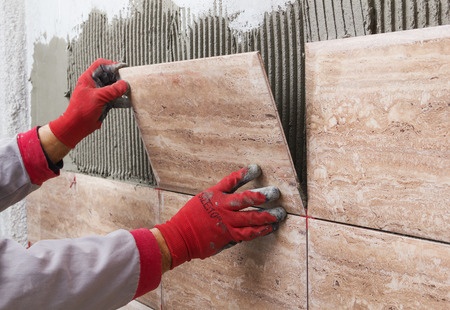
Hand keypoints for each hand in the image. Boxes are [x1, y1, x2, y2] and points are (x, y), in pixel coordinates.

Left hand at [49, 58, 129, 147]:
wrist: (77, 126)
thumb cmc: (80, 110)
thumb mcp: (98, 97)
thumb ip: (113, 90)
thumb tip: (124, 84)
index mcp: (89, 79)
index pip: (101, 65)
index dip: (112, 65)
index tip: (123, 68)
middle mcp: (94, 84)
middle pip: (109, 76)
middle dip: (119, 78)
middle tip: (128, 81)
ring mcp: (99, 94)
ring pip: (113, 87)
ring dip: (121, 89)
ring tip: (129, 91)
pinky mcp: (104, 103)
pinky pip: (115, 98)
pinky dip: (121, 100)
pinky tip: (128, 101)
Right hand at [155, 164, 286, 268]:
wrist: (180, 236)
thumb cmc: (190, 218)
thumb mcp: (202, 200)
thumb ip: (219, 197)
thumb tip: (235, 199)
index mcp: (215, 195)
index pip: (232, 180)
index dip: (245, 174)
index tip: (257, 168)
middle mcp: (222, 207)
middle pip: (246, 199)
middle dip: (263, 195)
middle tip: (276, 193)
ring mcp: (226, 222)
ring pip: (251, 218)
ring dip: (267, 216)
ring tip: (280, 214)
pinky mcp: (229, 236)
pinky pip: (248, 233)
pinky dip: (260, 231)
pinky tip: (270, 228)